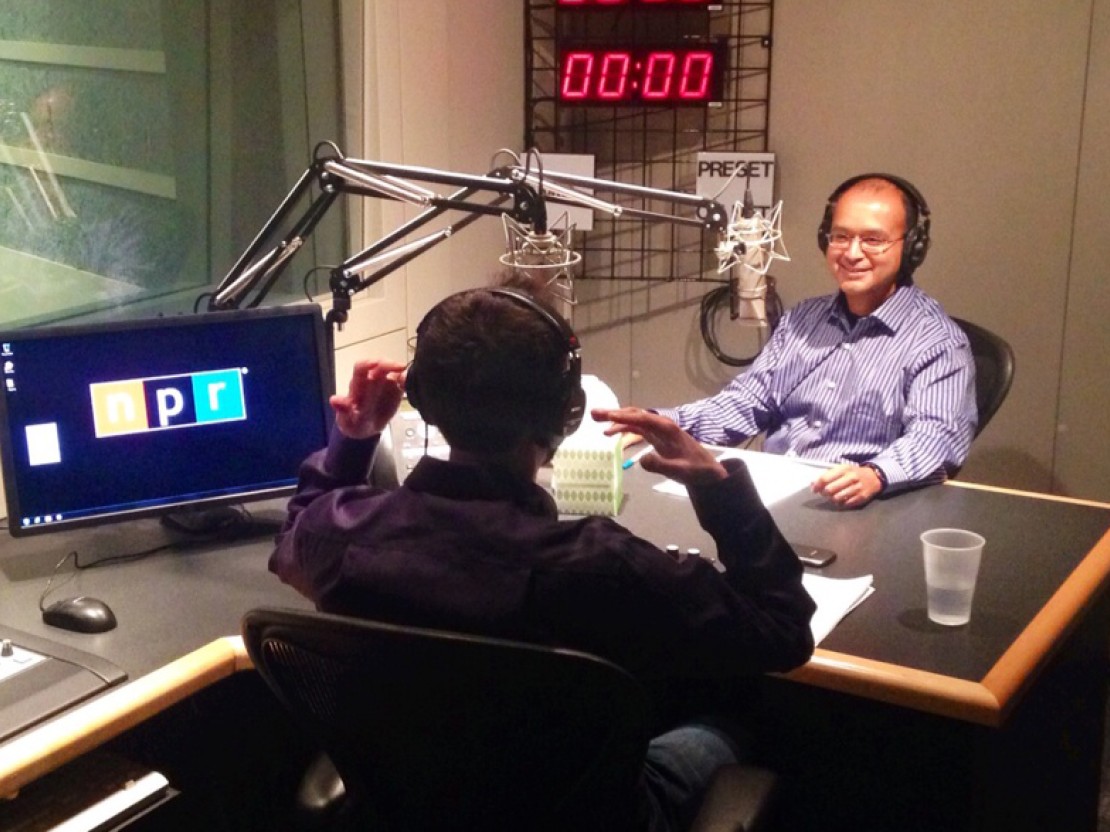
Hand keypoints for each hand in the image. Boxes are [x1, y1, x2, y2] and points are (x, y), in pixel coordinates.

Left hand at [330, 360, 405, 439]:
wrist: (364, 430)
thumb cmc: (353, 423)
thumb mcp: (346, 421)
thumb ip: (343, 410)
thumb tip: (334, 400)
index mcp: (357, 386)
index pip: (360, 369)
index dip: (368, 364)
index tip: (376, 364)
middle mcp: (371, 381)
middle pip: (379, 366)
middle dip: (388, 364)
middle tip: (400, 368)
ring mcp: (384, 384)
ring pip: (393, 371)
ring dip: (400, 371)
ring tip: (407, 377)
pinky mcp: (395, 390)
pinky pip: (403, 381)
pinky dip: (408, 380)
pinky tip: (411, 383)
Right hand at [592, 407, 726, 486]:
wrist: (707, 470)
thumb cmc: (696, 470)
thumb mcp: (680, 471)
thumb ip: (661, 466)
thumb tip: (641, 460)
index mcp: (667, 429)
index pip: (642, 419)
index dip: (625, 416)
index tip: (607, 415)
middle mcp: (661, 425)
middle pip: (635, 415)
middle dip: (615, 413)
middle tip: (594, 414)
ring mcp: (658, 430)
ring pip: (634, 420)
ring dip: (616, 419)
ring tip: (596, 421)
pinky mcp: (656, 436)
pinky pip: (637, 428)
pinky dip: (623, 428)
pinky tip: (611, 433)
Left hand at [811, 463, 881, 507]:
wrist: (873, 477)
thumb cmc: (852, 473)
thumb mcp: (841, 469)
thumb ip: (827, 475)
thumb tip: (812, 484)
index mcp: (844, 469)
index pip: (825, 478)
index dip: (817, 485)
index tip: (814, 490)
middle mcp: (851, 478)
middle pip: (830, 490)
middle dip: (824, 493)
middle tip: (824, 493)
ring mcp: (857, 488)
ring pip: (837, 498)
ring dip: (832, 499)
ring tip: (833, 497)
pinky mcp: (861, 497)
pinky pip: (846, 504)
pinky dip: (841, 503)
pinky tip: (842, 499)